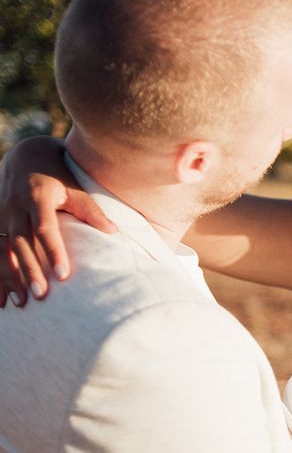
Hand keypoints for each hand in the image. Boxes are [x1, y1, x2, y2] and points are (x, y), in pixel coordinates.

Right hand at [0, 137, 115, 307]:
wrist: (24, 156)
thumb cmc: (57, 174)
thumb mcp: (75, 187)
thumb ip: (90, 210)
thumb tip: (113, 231)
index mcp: (37, 197)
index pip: (45, 228)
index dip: (53, 251)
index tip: (64, 274)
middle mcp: (14, 207)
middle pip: (21, 243)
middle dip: (30, 271)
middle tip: (41, 295)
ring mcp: (0, 216)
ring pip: (2, 251)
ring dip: (9, 278)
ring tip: (21, 302)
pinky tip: (0, 301)